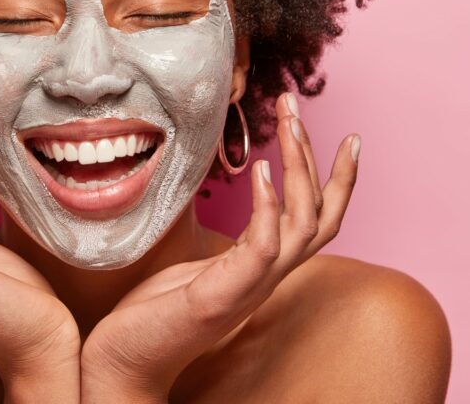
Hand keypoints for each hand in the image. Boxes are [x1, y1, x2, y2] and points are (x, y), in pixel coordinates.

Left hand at [80, 93, 359, 401]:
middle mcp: (267, 276)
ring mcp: (250, 287)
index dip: (338, 180)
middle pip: (322, 215)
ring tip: (288, 124)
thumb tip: (225, 196)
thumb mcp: (197, 264)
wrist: (122, 363)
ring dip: (301, 169)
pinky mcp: (223, 296)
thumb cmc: (154, 313)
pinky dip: (269, 206)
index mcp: (263, 266)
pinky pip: (264, 248)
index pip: (318, 219)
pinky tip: (259, 170)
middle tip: (295, 105)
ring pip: (304, 225)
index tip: (347, 135)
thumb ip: (225, 237)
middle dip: (318, 157)